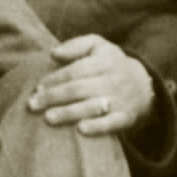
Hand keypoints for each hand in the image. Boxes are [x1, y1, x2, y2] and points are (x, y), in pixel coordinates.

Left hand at [25, 36, 155, 137]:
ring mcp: (120, 100)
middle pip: (79, 89)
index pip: (75, 71)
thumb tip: (54, 53)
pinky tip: (80, 130)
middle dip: (53, 97)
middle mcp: (112, 80)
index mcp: (104, 61)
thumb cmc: (111, 65)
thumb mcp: (99, 46)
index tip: (37, 88)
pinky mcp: (126, 118)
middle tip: (32, 105)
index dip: (54, 80)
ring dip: (68, 113)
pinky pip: (112, 124)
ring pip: (91, 107)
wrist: (144, 86)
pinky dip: (97, 127)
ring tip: (48, 118)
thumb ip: (76, 45)